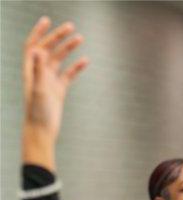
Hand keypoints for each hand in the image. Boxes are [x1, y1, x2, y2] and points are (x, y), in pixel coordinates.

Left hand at [23, 17, 87, 139]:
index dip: (39, 32)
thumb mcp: (39, 89)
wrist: (42, 130)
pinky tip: (86, 61)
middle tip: (71, 27)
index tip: (48, 20)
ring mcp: (50, 81)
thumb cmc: (37, 112)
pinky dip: (76, 67)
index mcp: (30, 70)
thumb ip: (38, 69)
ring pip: (59, 59)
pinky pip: (68, 74)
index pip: (33, 45)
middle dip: (58, 37)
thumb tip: (39, 50)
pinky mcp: (59, 90)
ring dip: (69, 49)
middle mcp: (39, 73)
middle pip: (48, 49)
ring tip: (80, 38)